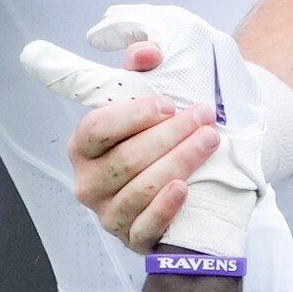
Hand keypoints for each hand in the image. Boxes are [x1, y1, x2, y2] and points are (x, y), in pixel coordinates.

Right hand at [25, 5, 266, 258]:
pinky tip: (184, 189)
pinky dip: (164, 209)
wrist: (192, 178)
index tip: (168, 104)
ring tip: (209, 142)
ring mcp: (108, 213)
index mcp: (83, 145)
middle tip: (205, 117)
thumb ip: (143, 66)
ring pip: (140, 189)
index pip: (96, 128)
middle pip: (125, 159)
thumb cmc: (162, 133)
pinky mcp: (132, 238)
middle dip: (169, 136)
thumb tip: (147, 52)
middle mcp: (89, 181)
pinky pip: (145, 227)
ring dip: (178, 163)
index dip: (132, 115)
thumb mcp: (151, 95)